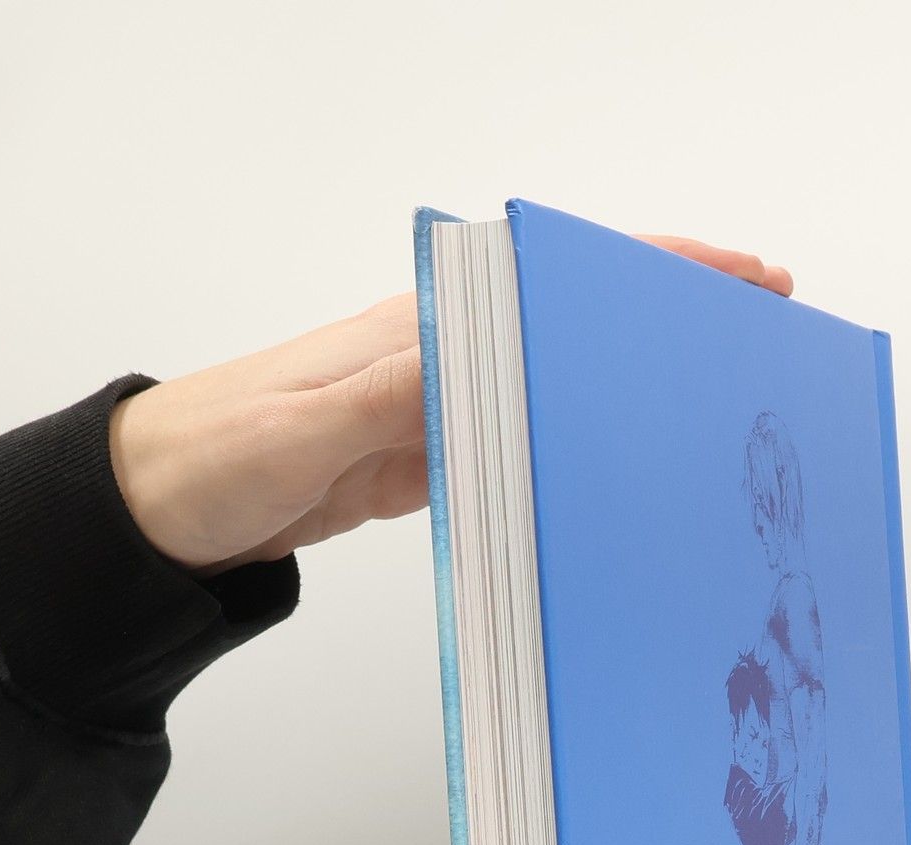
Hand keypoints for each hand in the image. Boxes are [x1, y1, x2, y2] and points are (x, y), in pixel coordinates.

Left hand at [110, 234, 794, 574]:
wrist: (153, 508)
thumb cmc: (206, 457)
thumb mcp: (295, 431)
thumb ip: (383, 398)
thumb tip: (470, 362)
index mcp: (418, 329)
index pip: (555, 277)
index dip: (653, 270)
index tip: (733, 275)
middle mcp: (436, 356)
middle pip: (573, 324)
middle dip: (667, 324)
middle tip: (757, 342)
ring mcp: (433, 408)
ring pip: (555, 383)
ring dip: (629, 389)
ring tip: (712, 406)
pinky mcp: (421, 459)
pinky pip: (517, 444)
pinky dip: (574, 447)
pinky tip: (617, 467)